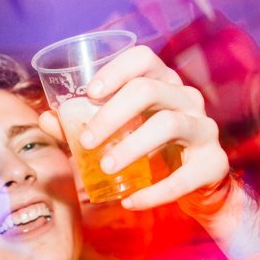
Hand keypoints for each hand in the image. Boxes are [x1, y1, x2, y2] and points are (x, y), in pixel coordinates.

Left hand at [40, 45, 229, 211]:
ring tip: (105, 168)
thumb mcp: (120, 134)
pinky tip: (130, 201)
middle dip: (113, 114)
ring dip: (131, 147)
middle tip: (88, 141)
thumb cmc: (152, 149)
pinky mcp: (213, 162)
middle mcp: (186, 98)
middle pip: (149, 90)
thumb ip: (83, 126)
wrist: (197, 184)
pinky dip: (154, 192)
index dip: (116, 70)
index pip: (143, 59)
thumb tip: (46, 119)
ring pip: (169, 124)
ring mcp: (204, 128)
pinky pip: (184, 176)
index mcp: (163, 83)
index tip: (89, 93)